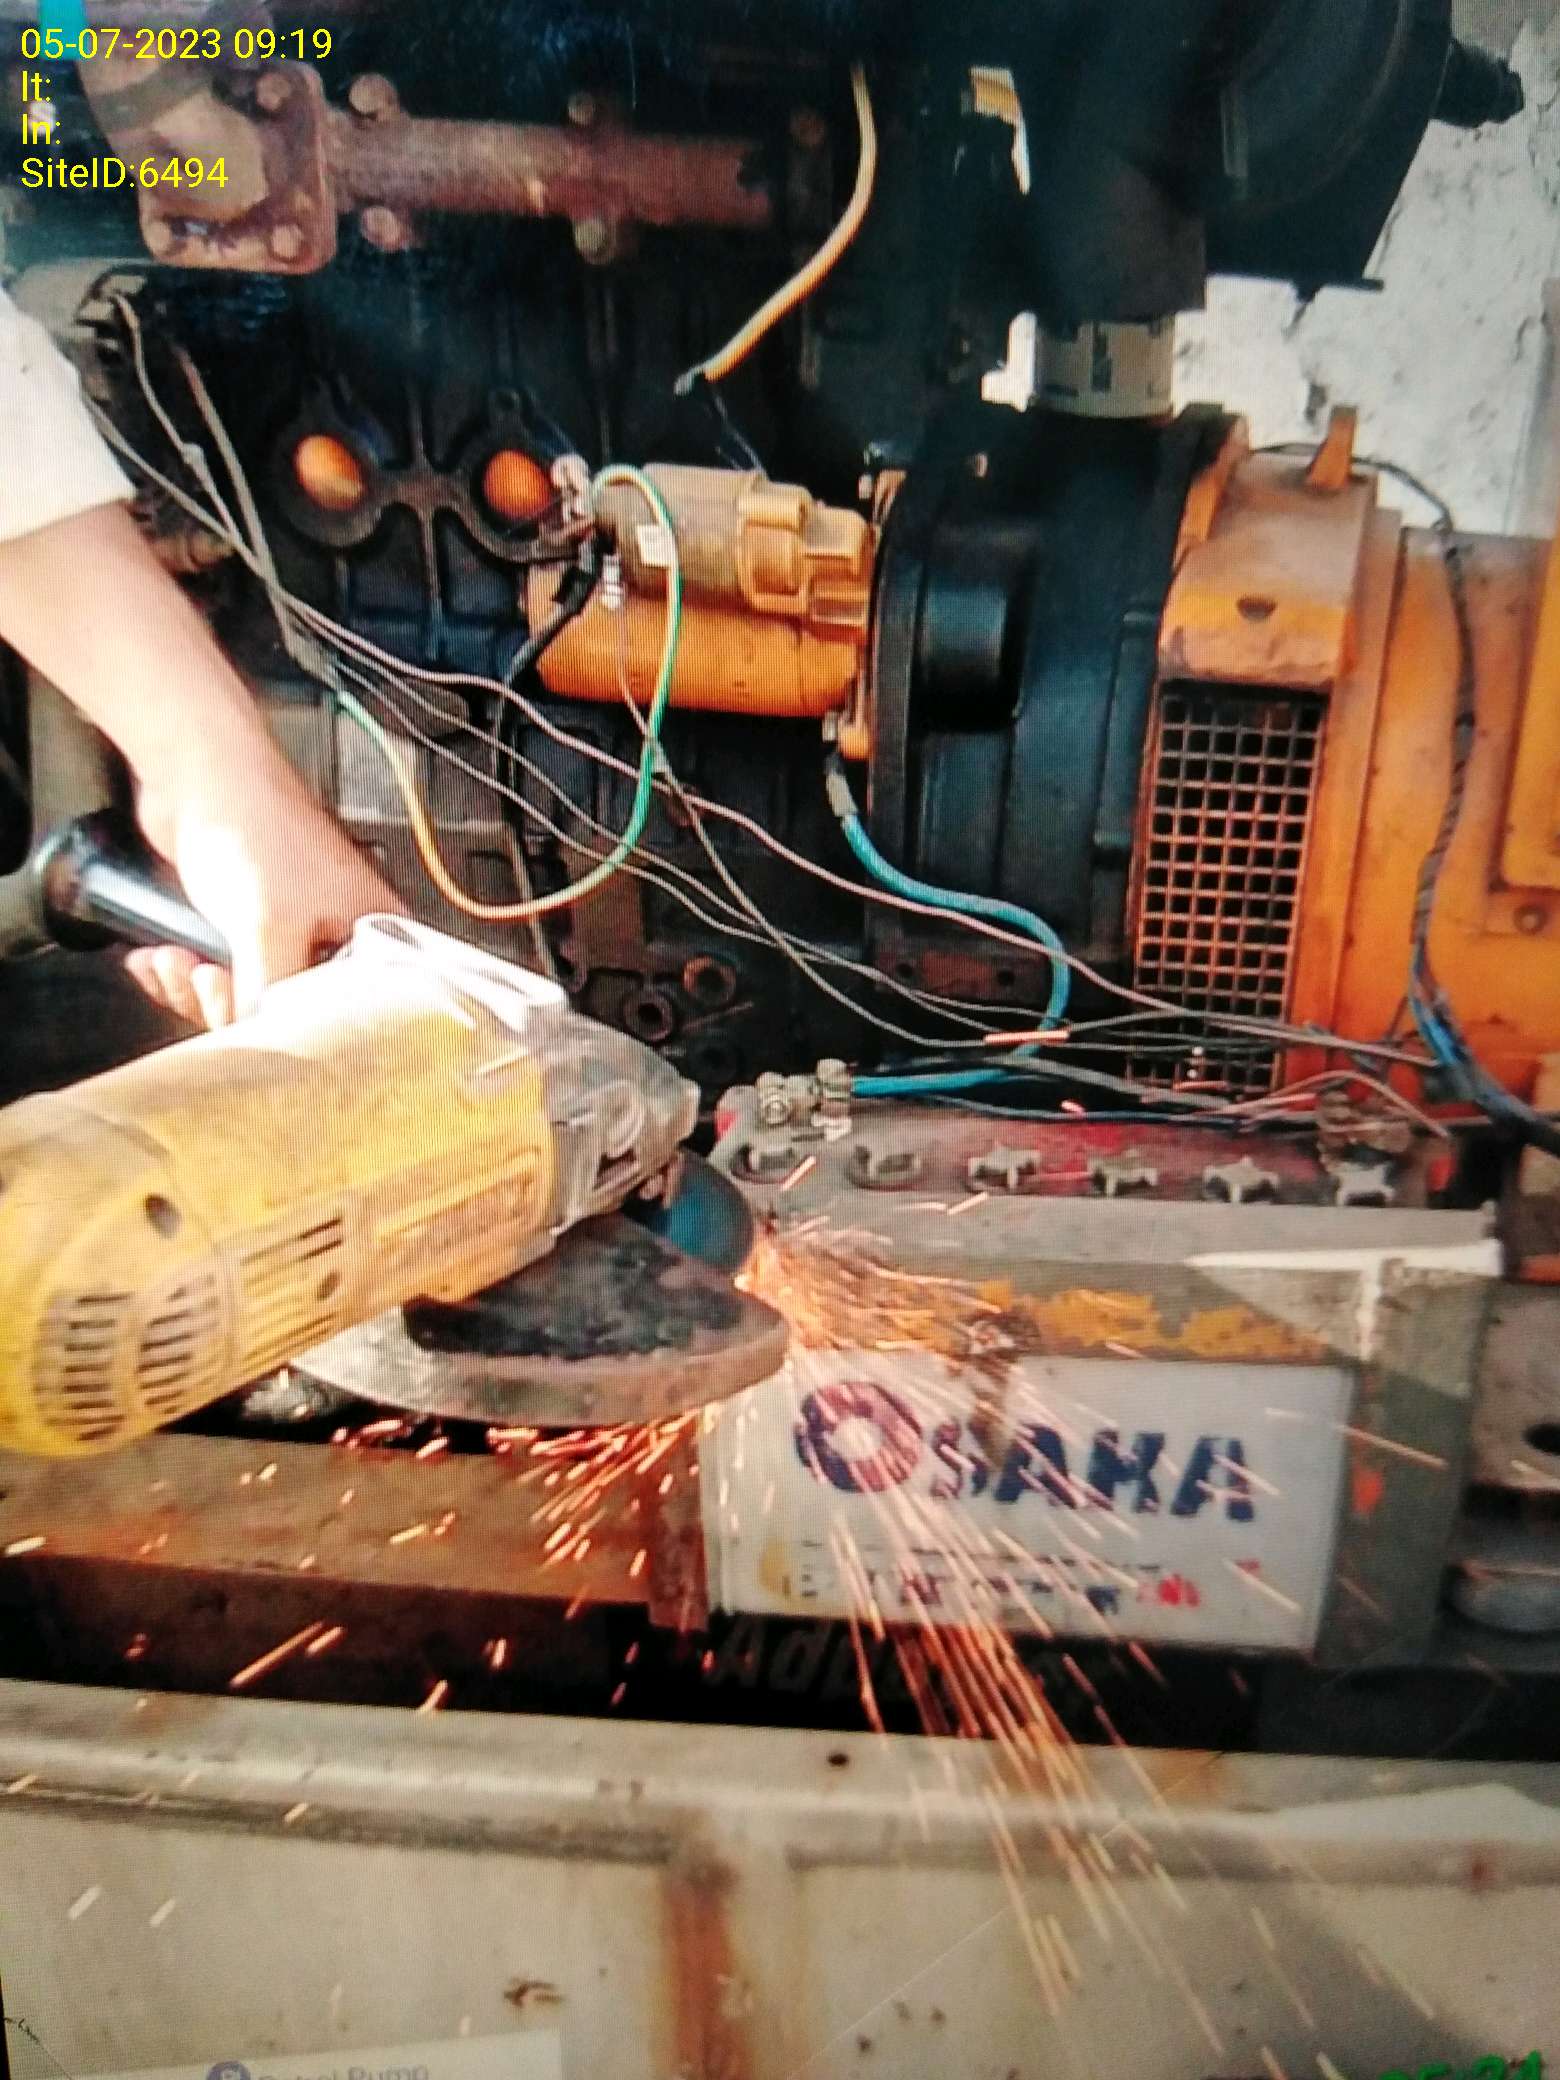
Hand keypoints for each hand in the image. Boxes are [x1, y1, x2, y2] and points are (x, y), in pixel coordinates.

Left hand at [128, 753, 405, 1027]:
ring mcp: (285, 928)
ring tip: (172, 961)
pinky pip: (211, 970)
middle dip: (226, 1004)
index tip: (253, 1020)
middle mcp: (334, 933)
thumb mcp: (270, 929)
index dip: (294, 1027)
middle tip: (205, 978)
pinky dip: (178, 973)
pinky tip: (155, 957)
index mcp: (369, 931)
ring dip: (192, 988)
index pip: (347, 1013)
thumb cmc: (255, 824)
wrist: (198, 768)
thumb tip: (260, 1045)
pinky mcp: (240, 922)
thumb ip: (269, 999)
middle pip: (286, 1009)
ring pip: (241, 992)